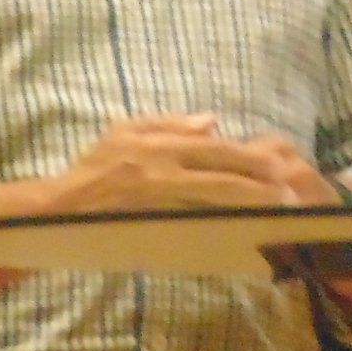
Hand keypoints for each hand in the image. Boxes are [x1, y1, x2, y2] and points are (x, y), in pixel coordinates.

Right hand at [44, 115, 309, 214]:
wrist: (61, 207)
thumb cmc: (93, 168)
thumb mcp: (124, 131)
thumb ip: (168, 123)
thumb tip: (213, 122)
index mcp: (156, 141)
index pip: (211, 146)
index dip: (247, 155)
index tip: (277, 163)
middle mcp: (160, 164)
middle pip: (219, 169)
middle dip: (258, 178)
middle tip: (290, 187)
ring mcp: (156, 195)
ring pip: (212, 195)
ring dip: (248, 200)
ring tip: (278, 207)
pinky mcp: (151, 220)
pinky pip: (195, 221)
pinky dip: (221, 223)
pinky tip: (244, 229)